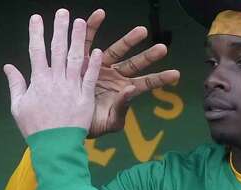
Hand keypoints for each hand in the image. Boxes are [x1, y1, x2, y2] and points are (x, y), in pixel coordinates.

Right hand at [4, 9, 102, 138]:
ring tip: (80, 21)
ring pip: (76, 58)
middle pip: (58, 49)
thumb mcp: (18, 107)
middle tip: (63, 12)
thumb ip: (15, 84)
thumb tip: (8, 66)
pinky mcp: (85, 97)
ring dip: (78, 39)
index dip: (36, 32)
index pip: (36, 51)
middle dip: (60, 28)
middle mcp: (56, 80)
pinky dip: (94, 64)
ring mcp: (72, 87)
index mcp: (38, 81)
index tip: (36, 18)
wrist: (54, 146)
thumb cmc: (34, 128)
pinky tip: (97, 50)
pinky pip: (90, 77)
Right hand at [82, 9, 180, 137]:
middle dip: (148, 56)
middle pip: (134, 64)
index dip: (159, 79)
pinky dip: (92, 27)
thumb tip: (131, 90)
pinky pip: (88, 42)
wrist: (65, 121)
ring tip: (142, 31)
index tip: (175, 75)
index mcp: (123, 91)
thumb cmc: (89, 125)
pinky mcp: (84, 60)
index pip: (144, 84)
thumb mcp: (109, 122)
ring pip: (116, 50)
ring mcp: (100, 66)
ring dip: (129, 40)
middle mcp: (114, 76)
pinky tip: (98, 14)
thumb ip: (121, 108)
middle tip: (162, 48)